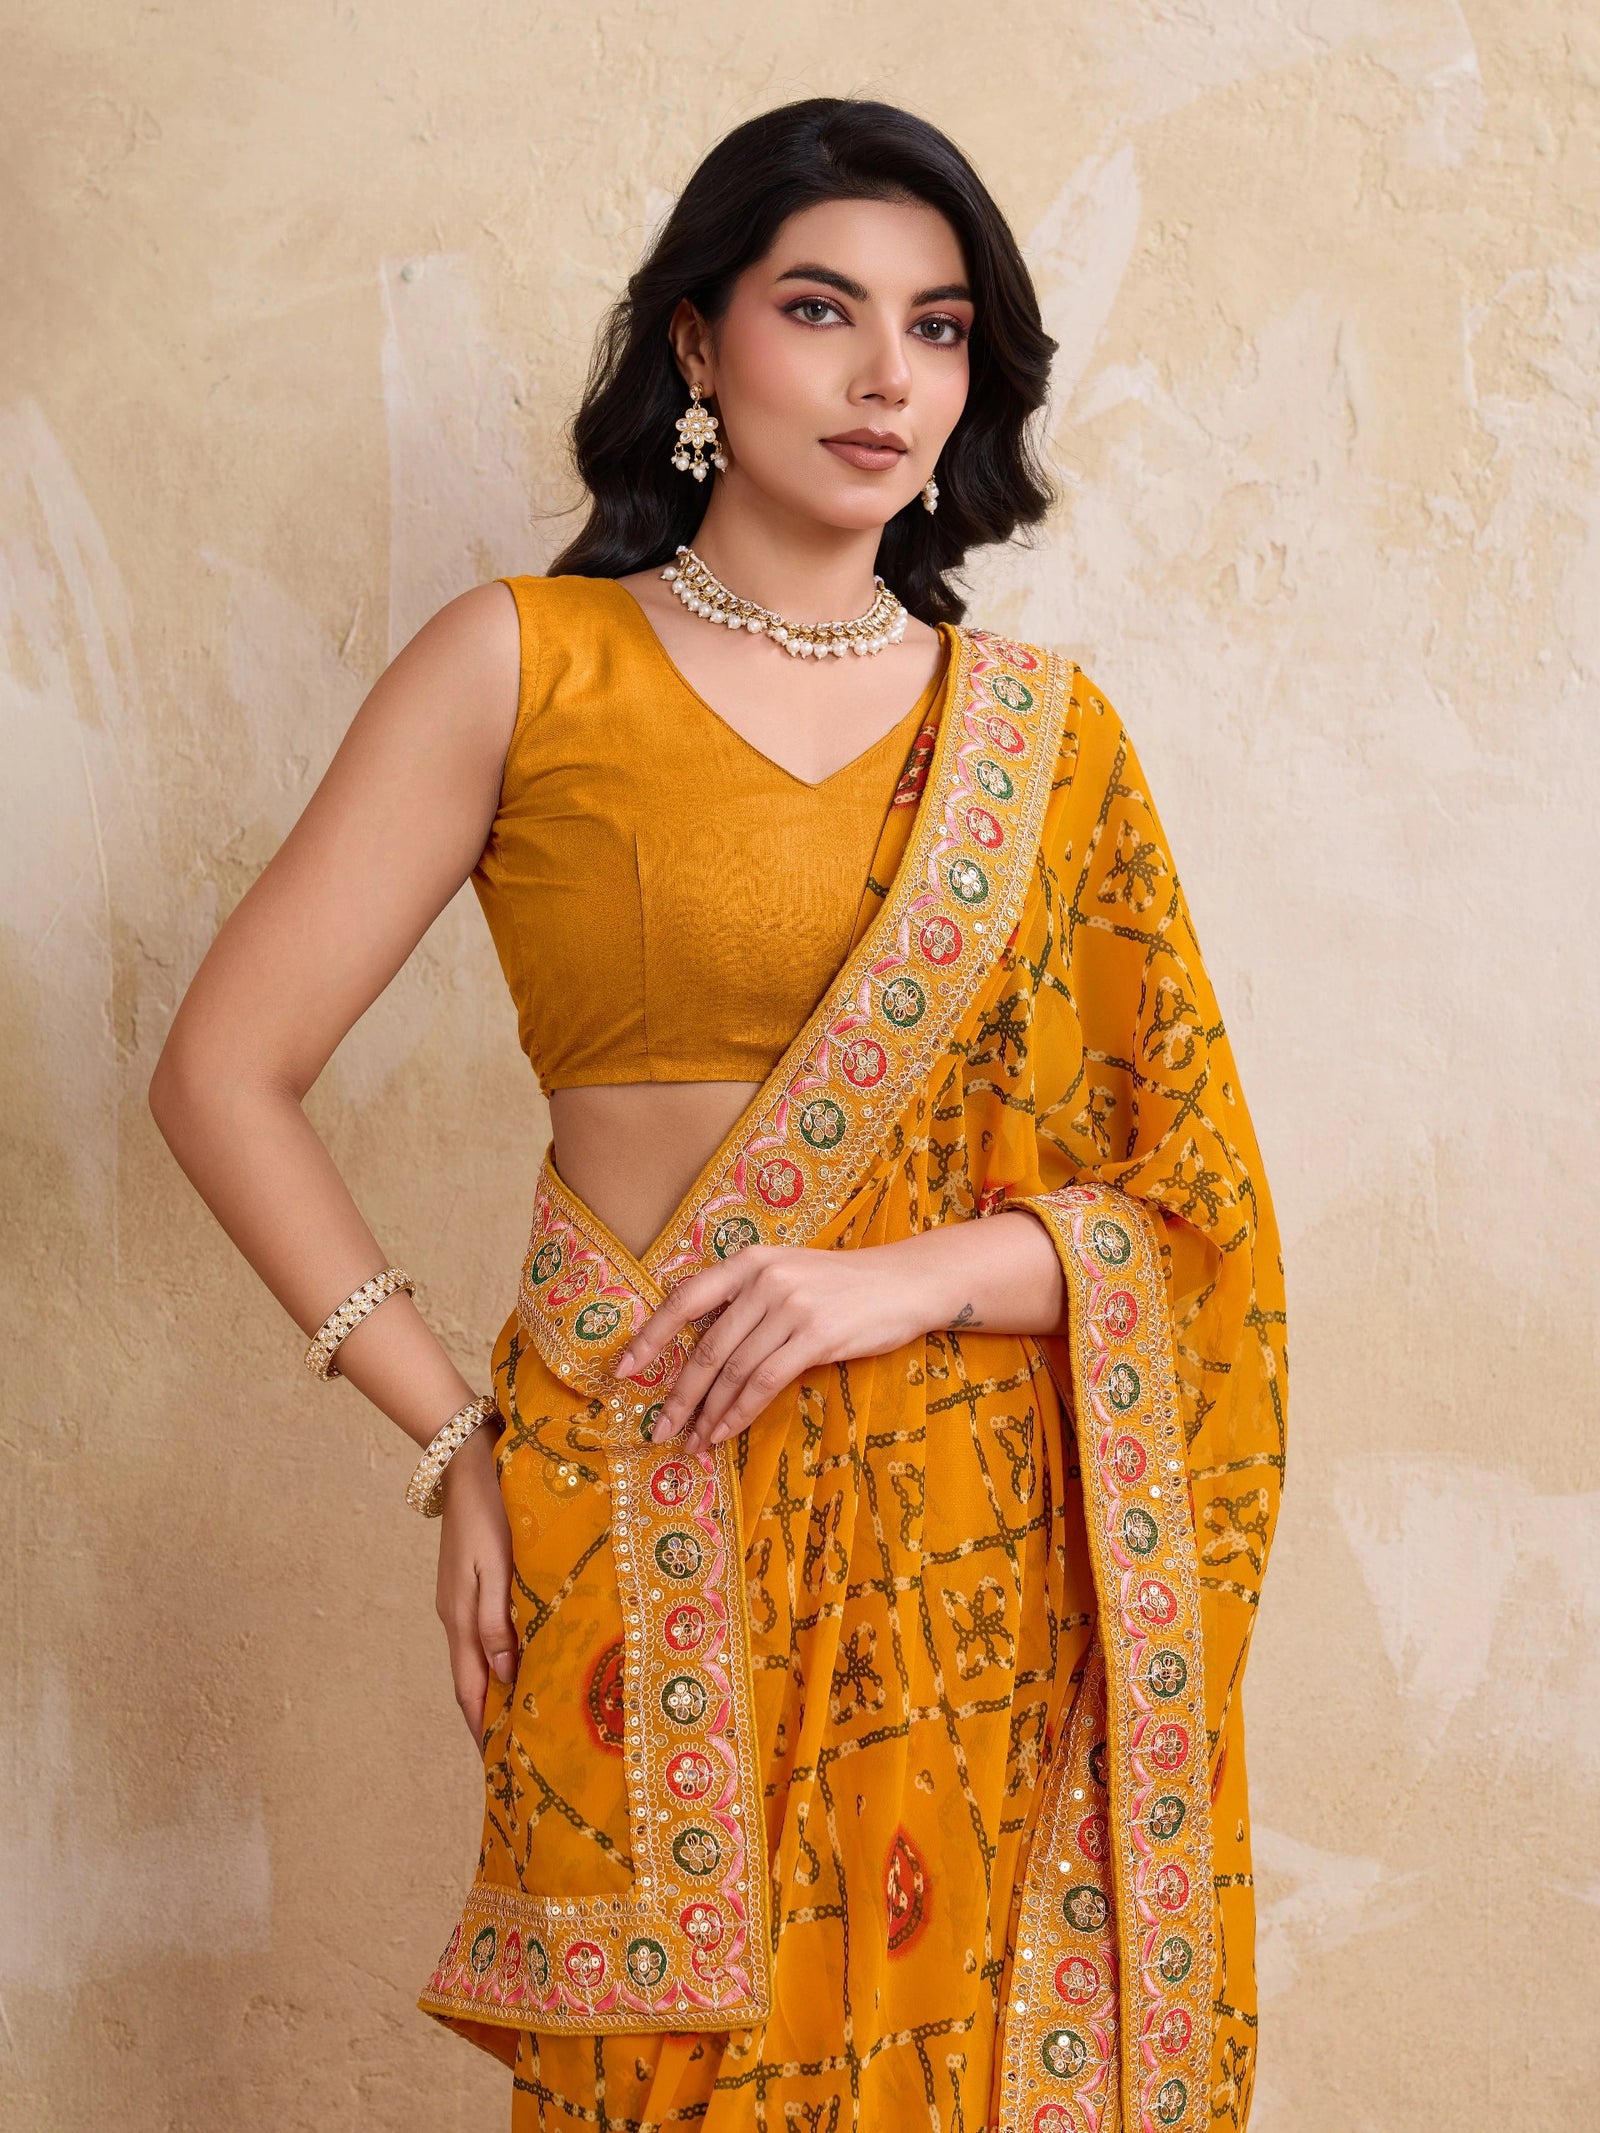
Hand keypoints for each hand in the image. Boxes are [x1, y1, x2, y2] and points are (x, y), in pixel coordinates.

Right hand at [434, 1423, 515, 1741]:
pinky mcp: (469, 1581)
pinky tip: (514, 1660)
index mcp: (460, 1618)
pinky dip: (495, 1656)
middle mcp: (456, 1614)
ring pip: (476, 1656)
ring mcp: (459, 1597)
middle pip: (470, 1678)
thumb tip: (502, 1677)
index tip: (495, 1764)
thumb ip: (497, 1621)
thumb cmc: (490, 1514)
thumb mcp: (497, 1568)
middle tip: (510, 1752)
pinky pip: (481, 1632)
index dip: (479, 1727)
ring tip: (516, 1716)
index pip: (469, 1689)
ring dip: (492, 1688)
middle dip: (486, 1716)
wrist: (468, 1463)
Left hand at [613, 1242, 934, 1455]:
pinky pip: (764, 1382)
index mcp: (749, 1262)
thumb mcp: (788, 1275)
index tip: (624, 1369)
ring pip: (733, 1371)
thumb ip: (747, 1301)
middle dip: (679, 1395)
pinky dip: (739, 1412)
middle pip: (706, 1348)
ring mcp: (789, 1307)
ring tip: (692, 1442)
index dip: (650, 1336)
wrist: (905, 1282)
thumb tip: (704, 1353)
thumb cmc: (843, 1286)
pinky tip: (725, 1432)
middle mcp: (763, 1280)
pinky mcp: (816, 1336)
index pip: (684, 1299)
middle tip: (659, 1429)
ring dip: (708, 1413)